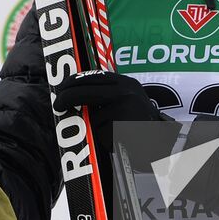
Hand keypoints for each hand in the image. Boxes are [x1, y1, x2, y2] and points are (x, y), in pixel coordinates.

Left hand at [53, 70, 167, 157]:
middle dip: (67, 98)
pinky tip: (116, 140)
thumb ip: (106, 94)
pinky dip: (101, 138)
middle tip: (57, 105)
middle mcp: (125, 91)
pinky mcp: (119, 127)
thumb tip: (72, 93)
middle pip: (84, 91)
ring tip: (111, 131)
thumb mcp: (127, 100)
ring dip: (93, 126)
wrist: (161, 143)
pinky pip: (99, 133)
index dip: (73, 81)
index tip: (61, 88)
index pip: (93, 76)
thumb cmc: (138, 123)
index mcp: (126, 83)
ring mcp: (122, 108)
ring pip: (91, 116)